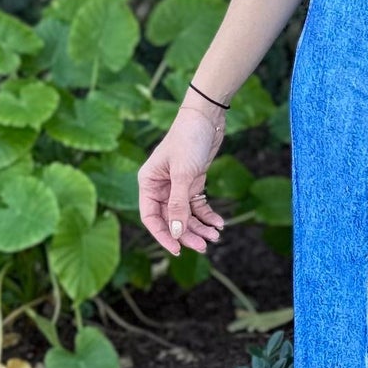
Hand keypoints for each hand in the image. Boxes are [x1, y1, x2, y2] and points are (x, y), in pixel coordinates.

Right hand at [137, 101, 227, 256]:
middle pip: (171, 219)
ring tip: (215, 237)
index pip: (151, 217)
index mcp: (148, 183)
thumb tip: (176, 232)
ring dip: (199, 227)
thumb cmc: (189, 139)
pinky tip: (219, 223)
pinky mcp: (192, 182)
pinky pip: (197, 205)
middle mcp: (160, 186)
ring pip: (186, 214)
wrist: (207, 116)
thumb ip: (179, 204)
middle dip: (187, 234)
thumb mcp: (184, 174)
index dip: (163, 235)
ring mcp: (177, 185)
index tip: (177, 250)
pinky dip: (207, 215)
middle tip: (204, 246)